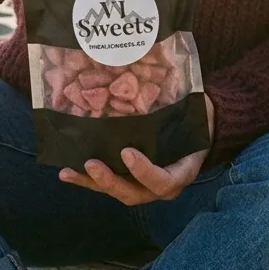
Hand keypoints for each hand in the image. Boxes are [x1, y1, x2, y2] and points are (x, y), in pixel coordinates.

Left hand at [59, 94, 214, 206]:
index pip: (164, 182)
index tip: (127, 152)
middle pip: (134, 193)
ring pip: (116, 190)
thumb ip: (183, 108)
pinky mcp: (129, 178)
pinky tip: (66, 171)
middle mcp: (161, 184)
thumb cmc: (198, 118)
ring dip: (91, 182)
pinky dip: (87, 178)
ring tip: (69, 171)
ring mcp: (143, 184)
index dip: (144, 172)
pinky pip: (109, 182)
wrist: (202, 126)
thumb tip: (164, 76)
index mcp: (182, 172)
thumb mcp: (198, 115)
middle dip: (110, 181)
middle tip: (91, 164)